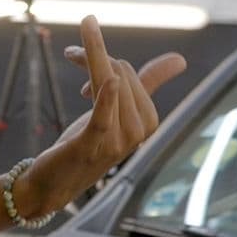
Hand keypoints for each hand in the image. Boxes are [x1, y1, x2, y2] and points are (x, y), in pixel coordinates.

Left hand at [25, 15, 187, 216]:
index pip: (128, 71)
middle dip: (93, 56)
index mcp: (148, 121)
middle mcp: (137, 133)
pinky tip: (110, 81)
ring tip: (70, 54)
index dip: (103, 56)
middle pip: (118, 73)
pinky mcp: (89, 148)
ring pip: (107, 83)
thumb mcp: (118, 114)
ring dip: (86, 59)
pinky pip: (102, 119)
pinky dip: (107, 99)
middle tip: (72, 55)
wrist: (56, 183)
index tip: (84, 58)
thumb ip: (148, 85)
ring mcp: (116, 143)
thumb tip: (181, 59)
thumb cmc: (88, 143)